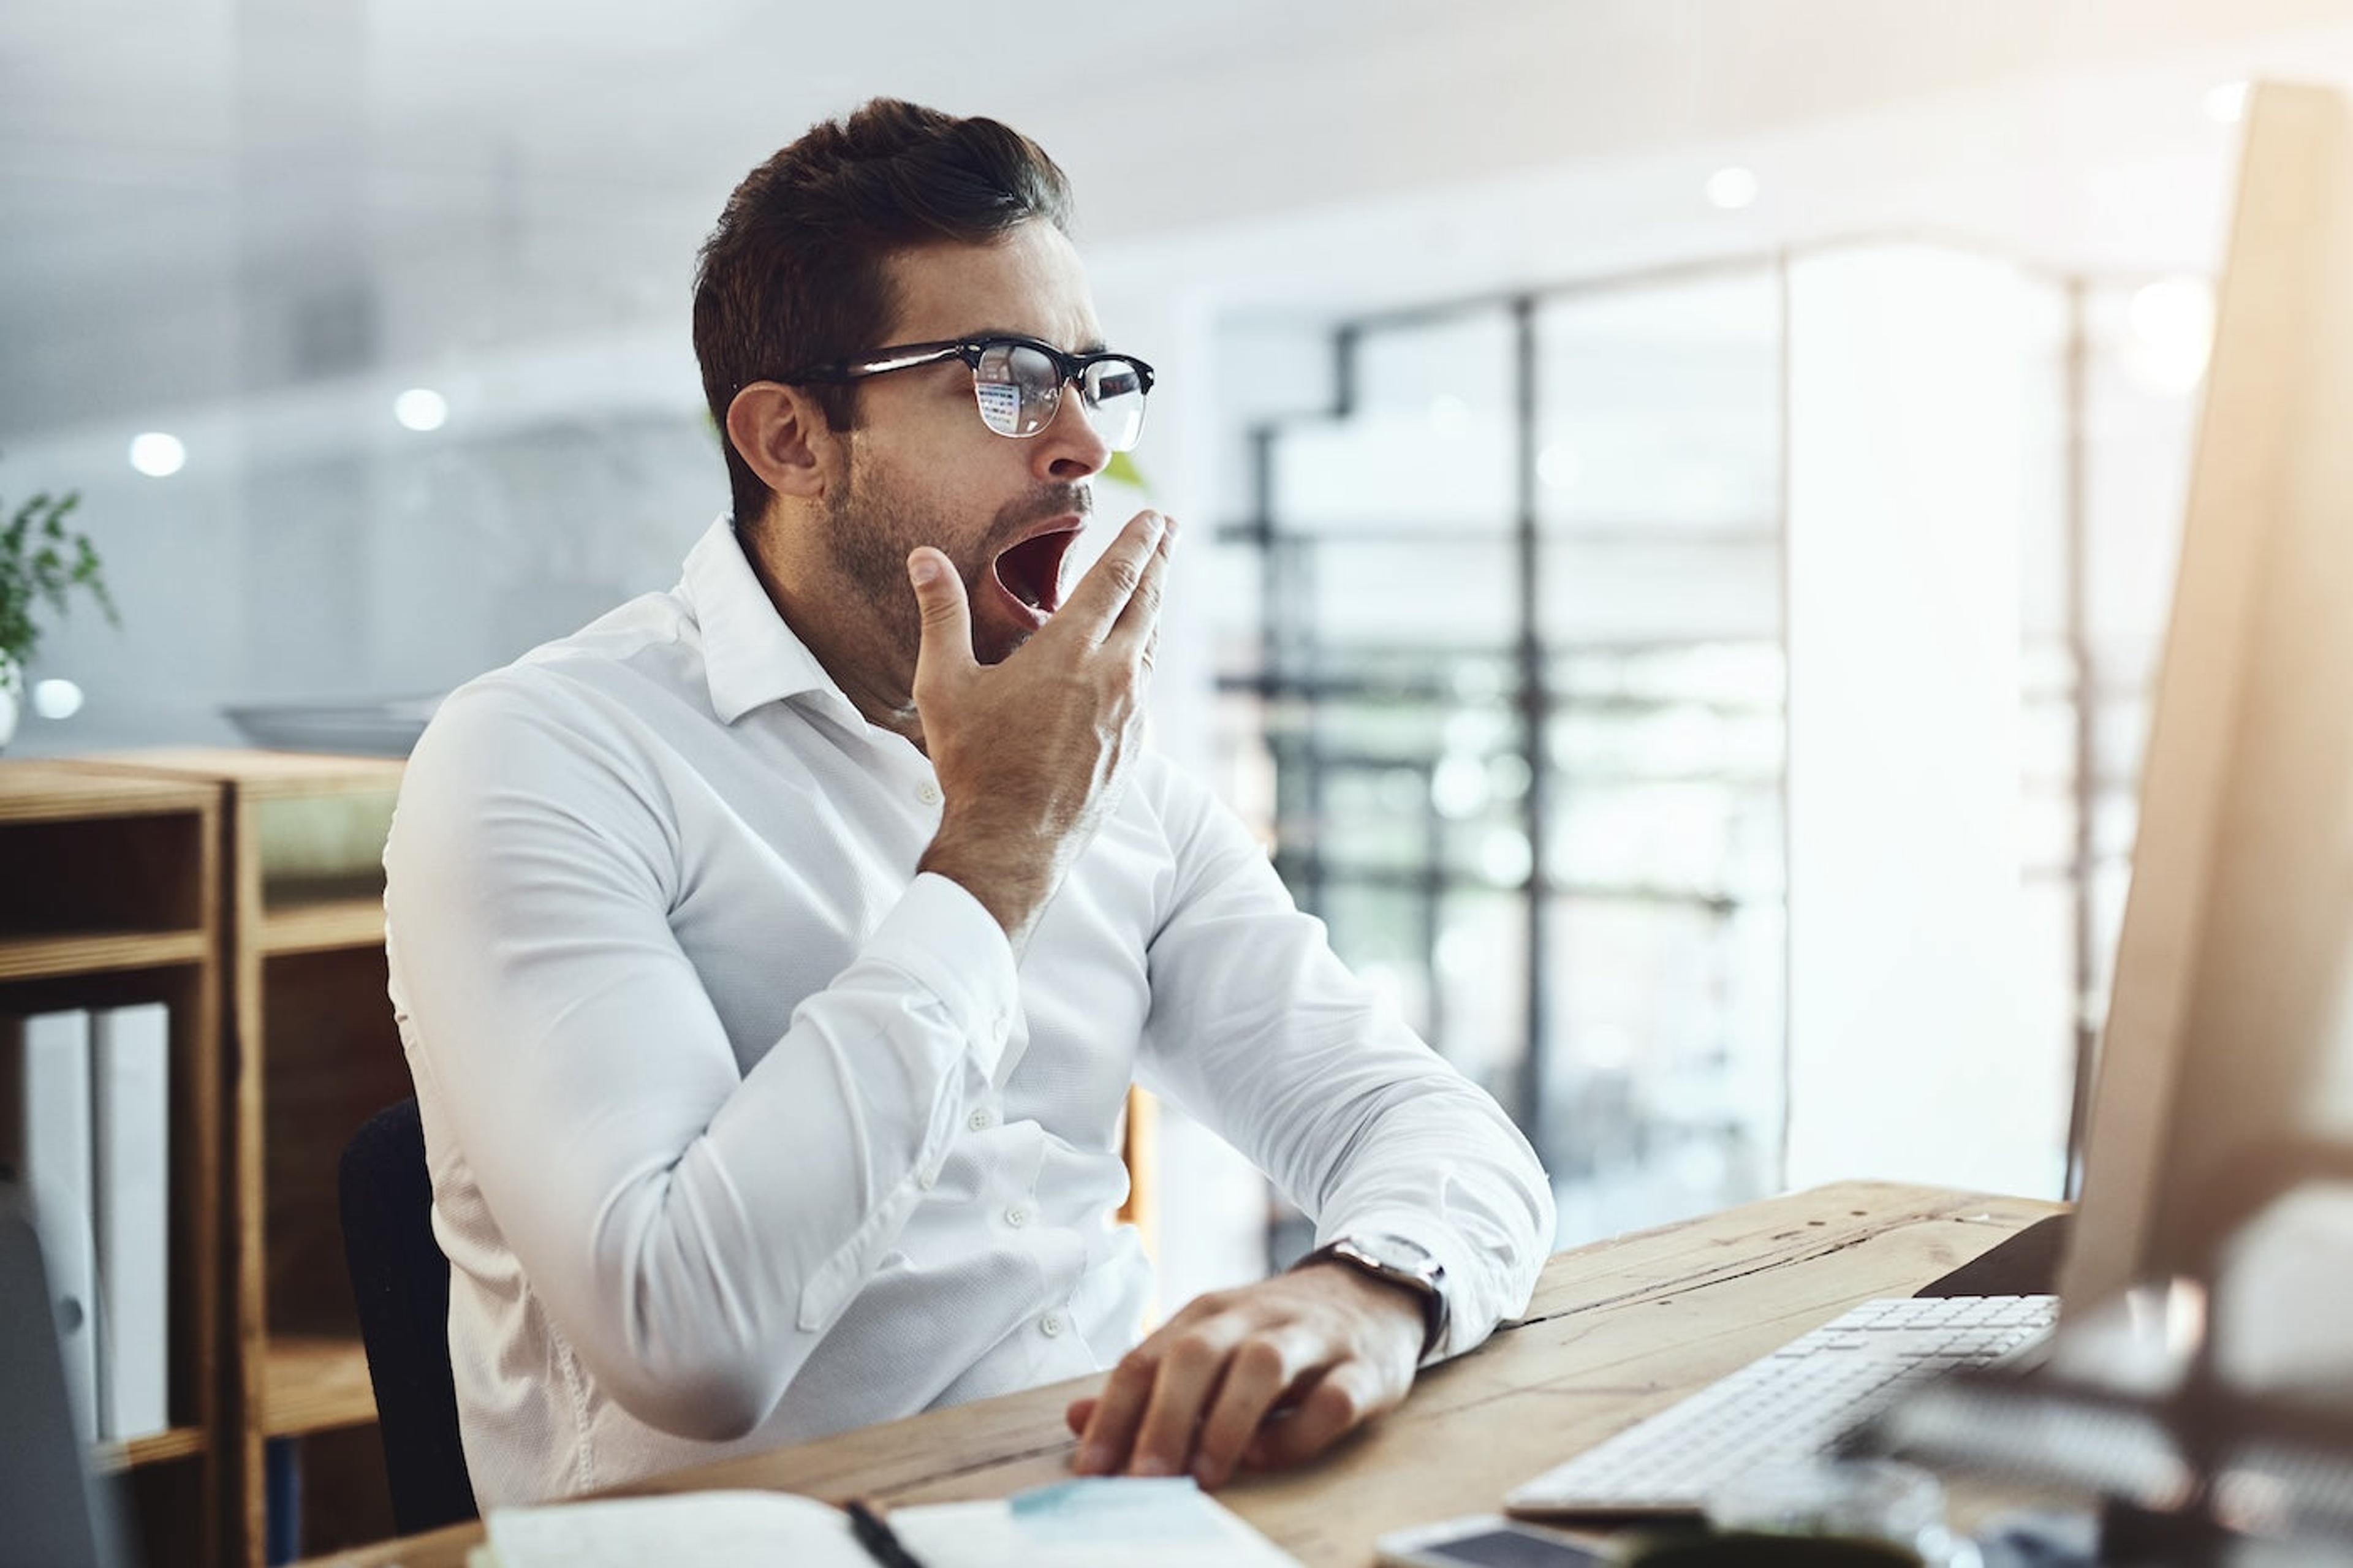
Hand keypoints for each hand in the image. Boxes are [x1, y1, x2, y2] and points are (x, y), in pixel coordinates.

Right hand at [909, 511, 1174, 947]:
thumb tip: (925, 558)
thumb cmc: (974, 764)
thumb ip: (942, 614)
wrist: (1011, 842)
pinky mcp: (1134, 746)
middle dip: (1159, 562)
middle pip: (1147, 604)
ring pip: (1150, 646)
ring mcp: (1130, 713)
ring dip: (1154, 608)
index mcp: (1069, 652)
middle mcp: (1112, 677)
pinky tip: (1135, 658)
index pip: (1116, 580)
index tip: (1155, 517)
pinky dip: (1144, 658)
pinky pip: (1144, 688)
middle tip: (1171, 532)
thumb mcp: (944, 684)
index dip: (1138, 543)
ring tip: (1154, 585)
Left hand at [1062, 1263, 1424, 1489]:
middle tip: (1143, 1480)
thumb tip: (1075, 1418)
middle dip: (1164, 1419)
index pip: (1147, 1358)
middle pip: (1198, 1355)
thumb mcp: (1210, 1344)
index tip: (1091, 1470)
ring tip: (1205, 1474)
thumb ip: (1148, 1384)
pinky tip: (1273, 1456)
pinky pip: (1332, 1399)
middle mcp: (1254, 1318)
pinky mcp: (1363, 1368)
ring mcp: (1312, 1339)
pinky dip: (1300, 1431)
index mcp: (1208, 1314)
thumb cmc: (1276, 1332)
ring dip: (1228, 1422)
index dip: (1115, 1415)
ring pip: (1263, 1366)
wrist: (1373, 1289)